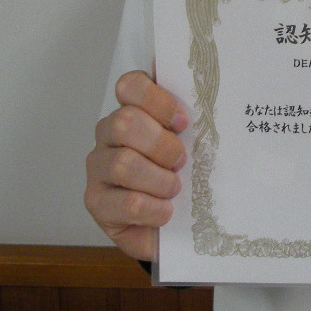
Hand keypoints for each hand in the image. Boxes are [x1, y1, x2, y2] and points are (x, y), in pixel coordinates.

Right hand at [84, 70, 188, 260]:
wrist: (171, 225)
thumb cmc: (181, 176)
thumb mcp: (189, 143)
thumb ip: (191, 122)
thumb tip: (213, 101)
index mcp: (131, 109)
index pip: (130, 85)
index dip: (157, 100)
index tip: (183, 122)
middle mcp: (108, 134)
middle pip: (125, 122)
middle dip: (161, 144)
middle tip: (181, 161)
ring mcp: (98, 167)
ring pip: (123, 164)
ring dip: (159, 180)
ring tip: (174, 189)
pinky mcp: (96, 202)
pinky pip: (128, 203)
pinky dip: (155, 208)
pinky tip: (166, 212)